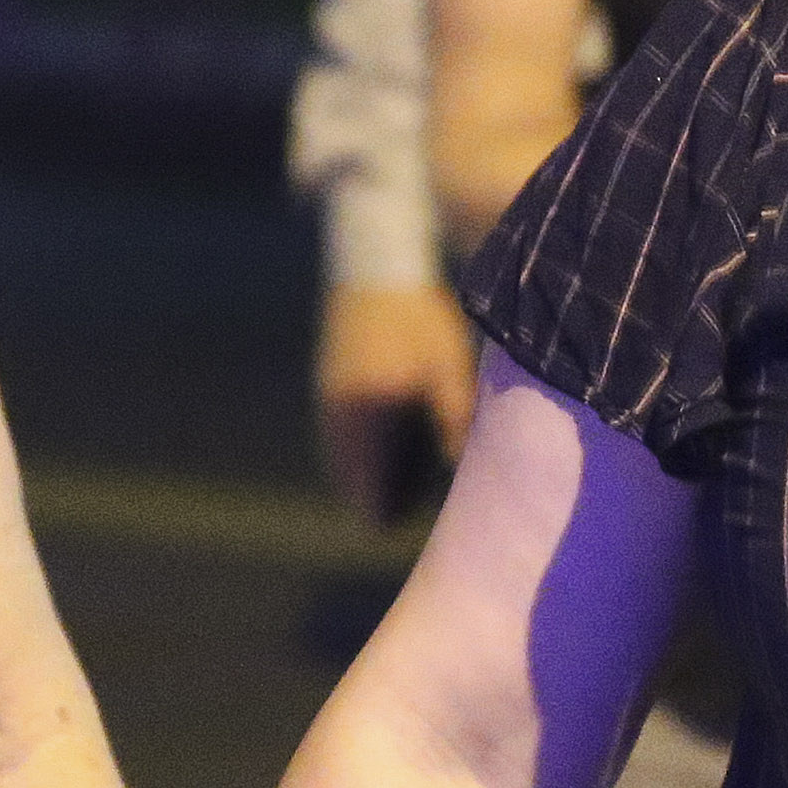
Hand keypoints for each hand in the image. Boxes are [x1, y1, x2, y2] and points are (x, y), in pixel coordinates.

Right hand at [316, 283, 477, 521]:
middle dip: (379, 498)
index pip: (365, 493)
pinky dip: (359, 451)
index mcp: (368, 418)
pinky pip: (336, 439)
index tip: (415, 518)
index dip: (388, 514)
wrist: (374, 269)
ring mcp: (326, 403)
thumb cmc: (419, 317)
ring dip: (367, 475)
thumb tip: (460, 467)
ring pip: (340, 462)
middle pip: (349, 484)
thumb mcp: (448, 366)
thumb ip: (454, 418)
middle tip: (416, 502)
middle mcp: (338, 417)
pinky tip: (389, 443)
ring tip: (407, 477)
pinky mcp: (326, 388)